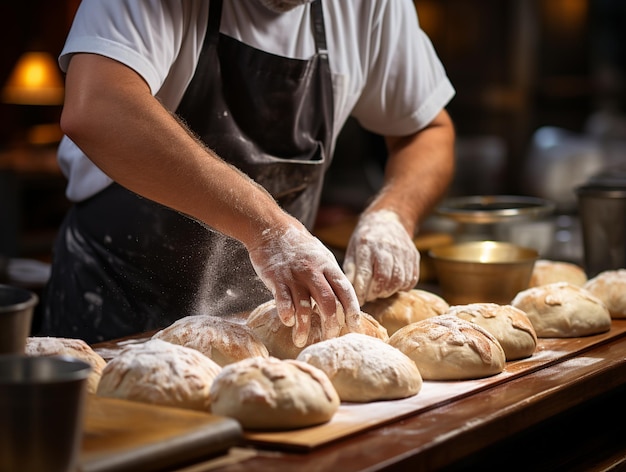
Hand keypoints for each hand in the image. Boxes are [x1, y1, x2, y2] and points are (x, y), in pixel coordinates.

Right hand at [248, 224, 360, 346]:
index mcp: (328, 266)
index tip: (354, 326)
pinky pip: (283, 299)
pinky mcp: (276, 278)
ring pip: (303, 306)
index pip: (345, 290)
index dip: (352, 310)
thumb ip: (331, 276)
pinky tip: (288, 322)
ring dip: (304, 327)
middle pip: (328, 302)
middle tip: (330, 338)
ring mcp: (294, 275)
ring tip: (301, 341)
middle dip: (331, 324)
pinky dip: (286, 313)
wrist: (271, 228)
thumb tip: (344, 299)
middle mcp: (313, 271)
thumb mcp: (321, 256)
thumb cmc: (299, 246)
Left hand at [343, 209, 419, 304]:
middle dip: (373, 293)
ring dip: (387, 292)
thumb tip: (347, 291)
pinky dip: (400, 287)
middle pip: (383, 279)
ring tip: (378, 291)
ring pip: (398, 281)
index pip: (364, 274)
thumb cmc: (366, 239)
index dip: (360, 291)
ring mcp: (402, 251)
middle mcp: (386, 247)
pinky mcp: (414, 256)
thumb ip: (350, 270)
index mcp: (366, 244)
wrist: (388, 220)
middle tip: (368, 296)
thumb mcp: (353, 250)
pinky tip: (391, 285)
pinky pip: (410, 280)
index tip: (357, 300)